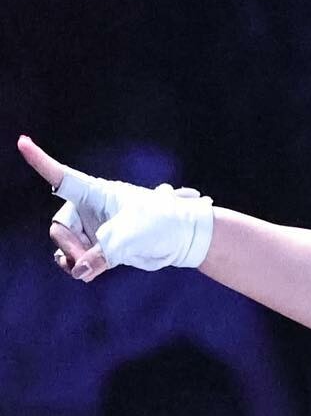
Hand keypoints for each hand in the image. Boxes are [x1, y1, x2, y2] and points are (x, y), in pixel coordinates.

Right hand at [15, 134, 214, 280]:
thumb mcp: (128, 238)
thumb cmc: (159, 224)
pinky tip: (84, 273)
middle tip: (82, 260)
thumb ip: (101, 254)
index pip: (62, 177)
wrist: (183, 238)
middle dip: (68, 245)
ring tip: (82, 269)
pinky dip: (81, 266)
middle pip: (61, 227)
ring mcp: (96, 229)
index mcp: (94, 193)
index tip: (23, 142)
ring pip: (70, 245)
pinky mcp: (105, 248)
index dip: (41, 161)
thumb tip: (79, 272)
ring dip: (73, 258)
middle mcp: (90, 209)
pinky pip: (83, 258)